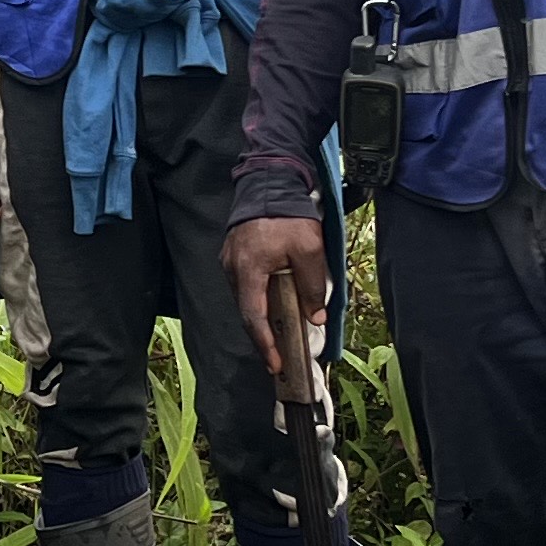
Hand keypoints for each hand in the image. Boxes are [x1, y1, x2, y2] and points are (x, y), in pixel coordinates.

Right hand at [227, 212, 328, 379]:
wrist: (270, 181)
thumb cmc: (288, 214)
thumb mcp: (310, 250)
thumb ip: (313, 286)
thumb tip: (315, 317)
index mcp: (249, 271)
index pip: (254, 317)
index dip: (265, 344)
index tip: (275, 364)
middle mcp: (233, 269)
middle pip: (247, 311)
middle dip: (262, 336)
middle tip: (278, 356)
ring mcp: (230, 260)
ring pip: (245, 297)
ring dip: (260, 316)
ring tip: (277, 333)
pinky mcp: (234, 252)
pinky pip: (245, 283)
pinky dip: (258, 298)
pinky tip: (272, 302)